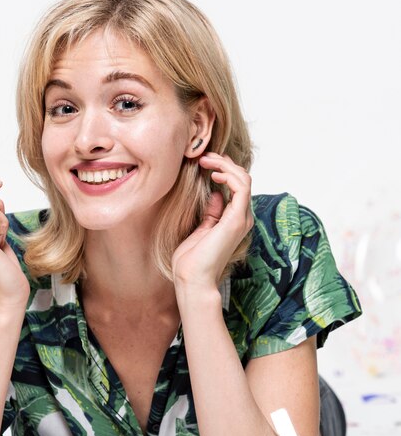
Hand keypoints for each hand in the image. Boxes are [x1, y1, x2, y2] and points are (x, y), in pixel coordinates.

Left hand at [171, 152, 253, 290]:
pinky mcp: (236, 219)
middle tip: (205, 156)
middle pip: (242, 179)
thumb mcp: (200, 230)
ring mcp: (241, 219)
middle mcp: (241, 218)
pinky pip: (241, 188)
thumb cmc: (192, 260)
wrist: (192, 279)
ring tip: (206, 160)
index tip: (204, 163)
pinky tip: (213, 173)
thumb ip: (211, 213)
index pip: (237, 187)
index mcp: (233, 221)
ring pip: (244, 179)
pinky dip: (229, 175)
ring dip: (226, 165)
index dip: (224, 170)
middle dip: (224, 163)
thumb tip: (215, 195)